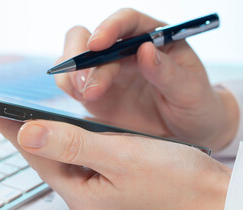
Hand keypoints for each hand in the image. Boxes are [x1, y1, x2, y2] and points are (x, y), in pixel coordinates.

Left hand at [0, 115, 230, 209]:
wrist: (211, 198)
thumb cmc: (175, 179)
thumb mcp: (120, 156)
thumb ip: (71, 144)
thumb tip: (27, 134)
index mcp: (82, 195)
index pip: (37, 155)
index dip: (12, 129)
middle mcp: (85, 198)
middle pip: (46, 159)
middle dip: (26, 133)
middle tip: (5, 110)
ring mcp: (98, 194)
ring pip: (63, 159)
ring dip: (47, 137)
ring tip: (26, 118)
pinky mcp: (110, 186)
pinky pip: (81, 161)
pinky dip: (69, 144)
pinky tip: (63, 134)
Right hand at [56, 8, 237, 151]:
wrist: (186, 133)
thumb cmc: (195, 105)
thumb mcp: (191, 90)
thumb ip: (169, 72)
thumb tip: (145, 50)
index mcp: (152, 38)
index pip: (127, 22)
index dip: (110, 28)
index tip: (98, 44)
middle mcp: (124, 51)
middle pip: (89, 38)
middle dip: (82, 57)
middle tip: (86, 83)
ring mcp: (107, 72)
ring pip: (74, 59)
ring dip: (72, 74)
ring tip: (86, 95)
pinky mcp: (95, 93)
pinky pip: (71, 83)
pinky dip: (68, 87)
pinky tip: (81, 99)